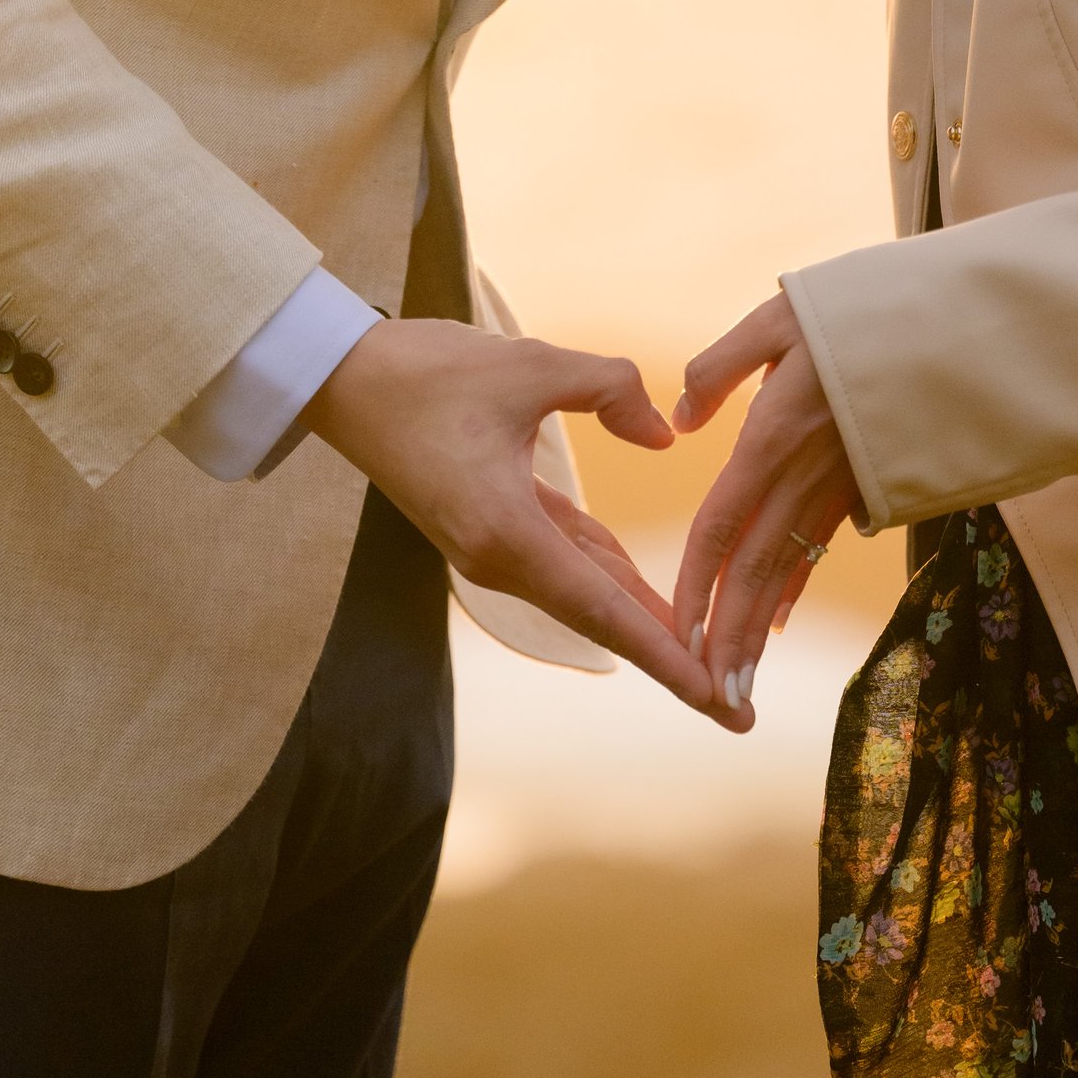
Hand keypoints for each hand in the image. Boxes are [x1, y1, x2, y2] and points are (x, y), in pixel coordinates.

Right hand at [303, 319, 739, 728]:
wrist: (339, 379)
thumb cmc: (425, 371)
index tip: (713, 700)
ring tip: (712, 662)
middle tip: (739, 712)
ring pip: (590, 593)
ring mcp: (495, 546)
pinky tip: (658, 599)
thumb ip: (611, 389)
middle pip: (605, 620)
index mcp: (508, 533)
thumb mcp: (529, 365)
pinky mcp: (493, 525)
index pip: (604, 609)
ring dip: (649, 626)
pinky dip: (615, 581)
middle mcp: (501, 557)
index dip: (665, 656)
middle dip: (673, 663)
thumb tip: (665, 437)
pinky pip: (568, 561)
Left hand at [673, 293, 863, 719]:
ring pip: (790, 566)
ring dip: (762, 628)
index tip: (677, 635)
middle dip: (732, 634)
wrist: (960, 323)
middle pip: (757, 566)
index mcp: (775, 436)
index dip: (698, 583)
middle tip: (711, 696)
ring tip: (740, 683)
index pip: (723, 524)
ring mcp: (840, 484)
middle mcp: (805, 472)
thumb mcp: (780, 317)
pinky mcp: (868, 482)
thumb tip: (682, 418)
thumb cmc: (862, 309)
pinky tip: (779, 622)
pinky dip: (796, 585)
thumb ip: (721, 366)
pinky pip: (821, 543)